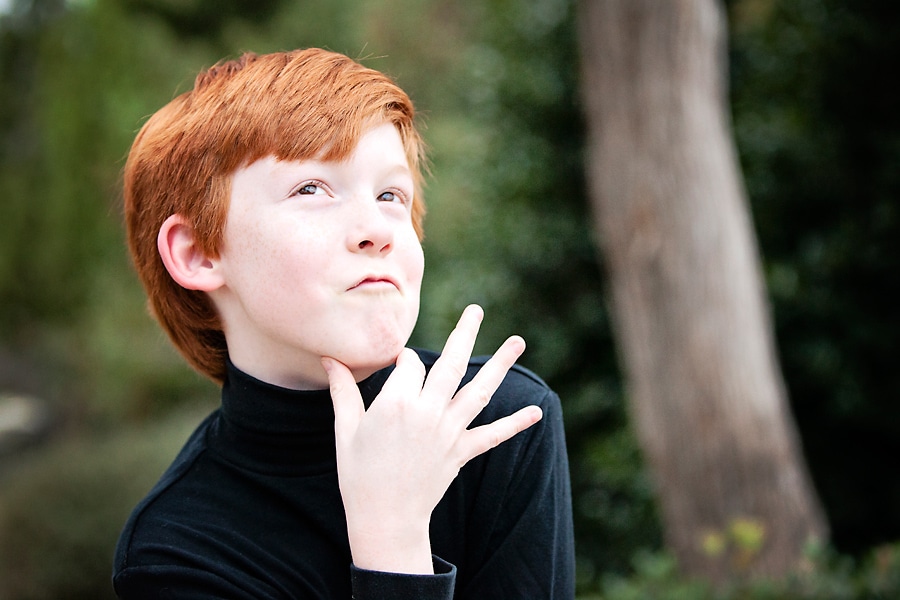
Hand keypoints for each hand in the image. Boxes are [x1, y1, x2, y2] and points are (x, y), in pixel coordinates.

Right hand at [321, 305, 542, 573]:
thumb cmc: (358, 474)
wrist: (385, 519)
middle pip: (450, 363)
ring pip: (478, 391)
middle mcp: (427, 412)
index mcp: (396, 403)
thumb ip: (344, 391)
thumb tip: (330, 359)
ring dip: (499, 365)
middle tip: (476, 309)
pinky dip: (514, 424)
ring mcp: (448, 432)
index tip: (395, 365)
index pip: (409, 363)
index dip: (402, 360)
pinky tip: (537, 412)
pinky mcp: (461, 452)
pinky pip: (492, 435)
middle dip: (464, 333)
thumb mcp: (346, 429)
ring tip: (517, 340)